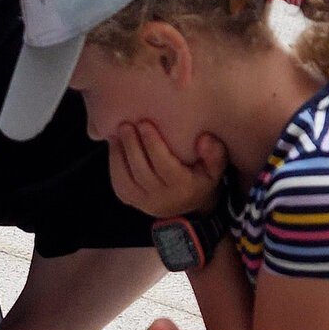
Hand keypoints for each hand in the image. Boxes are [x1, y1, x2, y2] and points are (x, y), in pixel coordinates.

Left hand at [109, 122, 226, 216]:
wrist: (187, 206)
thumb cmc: (200, 179)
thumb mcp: (215, 169)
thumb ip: (214, 153)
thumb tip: (204, 139)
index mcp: (184, 188)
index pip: (165, 166)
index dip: (153, 145)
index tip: (144, 123)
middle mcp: (162, 198)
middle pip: (141, 171)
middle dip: (131, 146)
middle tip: (126, 125)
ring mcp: (143, 201)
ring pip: (125, 179)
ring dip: (118, 154)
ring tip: (116, 133)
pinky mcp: (130, 200)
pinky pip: (118, 184)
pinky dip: (113, 163)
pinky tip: (114, 144)